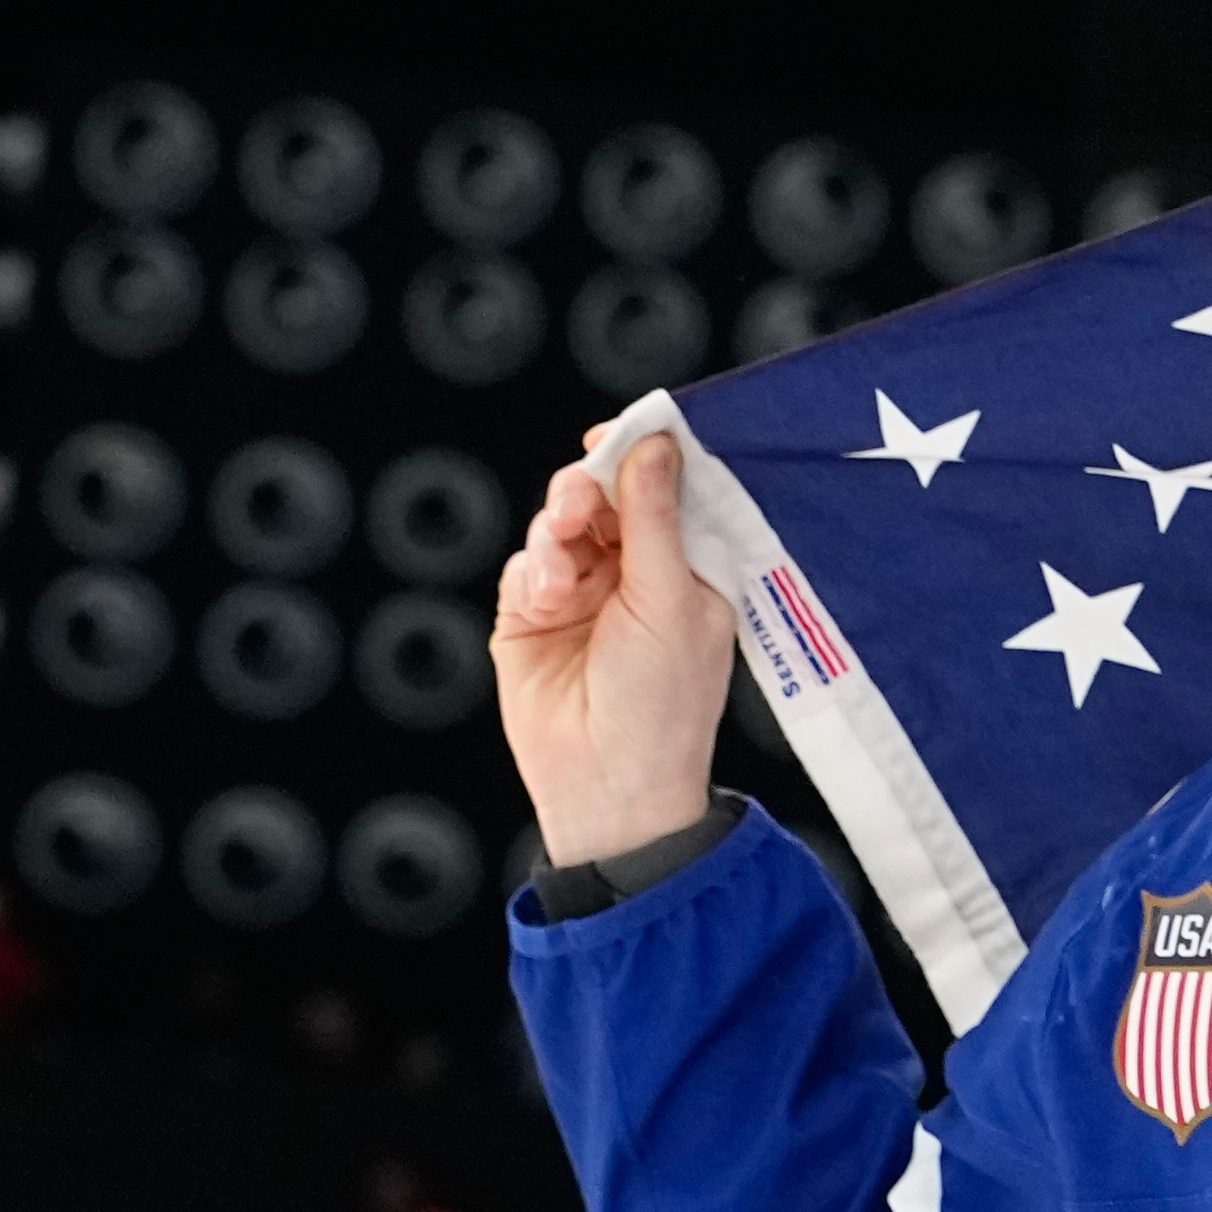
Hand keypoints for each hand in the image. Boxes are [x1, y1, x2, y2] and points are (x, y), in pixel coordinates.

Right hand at [493, 427, 740, 869]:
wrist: (607, 779)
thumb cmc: (662, 702)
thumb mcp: (671, 598)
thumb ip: (655, 517)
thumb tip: (657, 443)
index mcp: (689, 567)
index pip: (666, 490)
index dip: (645, 457)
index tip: (624, 432)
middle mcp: (636, 573)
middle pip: (603, 496)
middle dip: (586, 489)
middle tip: (579, 497)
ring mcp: (581, 591)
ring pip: (558, 524)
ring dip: (555, 535)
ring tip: (562, 575)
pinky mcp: (530, 612)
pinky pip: (523, 563)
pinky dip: (531, 572)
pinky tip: (544, 600)